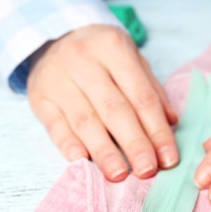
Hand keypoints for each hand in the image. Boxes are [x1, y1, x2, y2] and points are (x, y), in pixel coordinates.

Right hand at [27, 25, 178, 180]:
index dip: (156, 129)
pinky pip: (56, 126)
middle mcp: (83, 61)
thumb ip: (151, 89)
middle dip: (134, 143)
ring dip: (104, 152)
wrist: (54, 36)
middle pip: (114, 109)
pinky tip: (83, 163)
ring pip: (85, 121)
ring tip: (119, 175)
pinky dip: (69, 146)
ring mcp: (58, 79)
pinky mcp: (39, 97)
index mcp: (113, 48)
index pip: (141, 96)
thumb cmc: (100, 53)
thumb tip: (171, 122)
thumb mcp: (130, 57)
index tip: (168, 158)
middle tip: (147, 171)